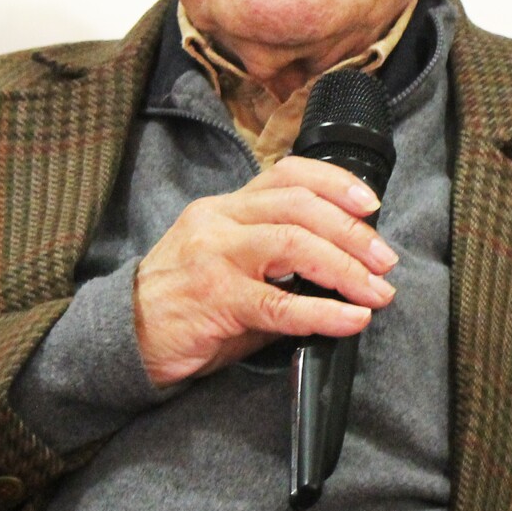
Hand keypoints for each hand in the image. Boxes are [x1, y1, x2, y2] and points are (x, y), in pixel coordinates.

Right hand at [133, 155, 397, 385]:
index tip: (371, 204)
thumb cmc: (184, 303)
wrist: (126, 337)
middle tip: (385, 260)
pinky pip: (278, 304)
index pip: (288, 174)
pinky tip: (349, 320)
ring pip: (293, 244)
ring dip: (345, 267)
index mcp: (226, 208)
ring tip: (376, 291)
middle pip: (300, 206)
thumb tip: (343, 274)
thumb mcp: (230, 266)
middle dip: (352, 232)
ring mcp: (214, 257)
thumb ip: (278, 263)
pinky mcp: (214, 299)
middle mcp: (220, 221)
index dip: (336, 183)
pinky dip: (322, 313)